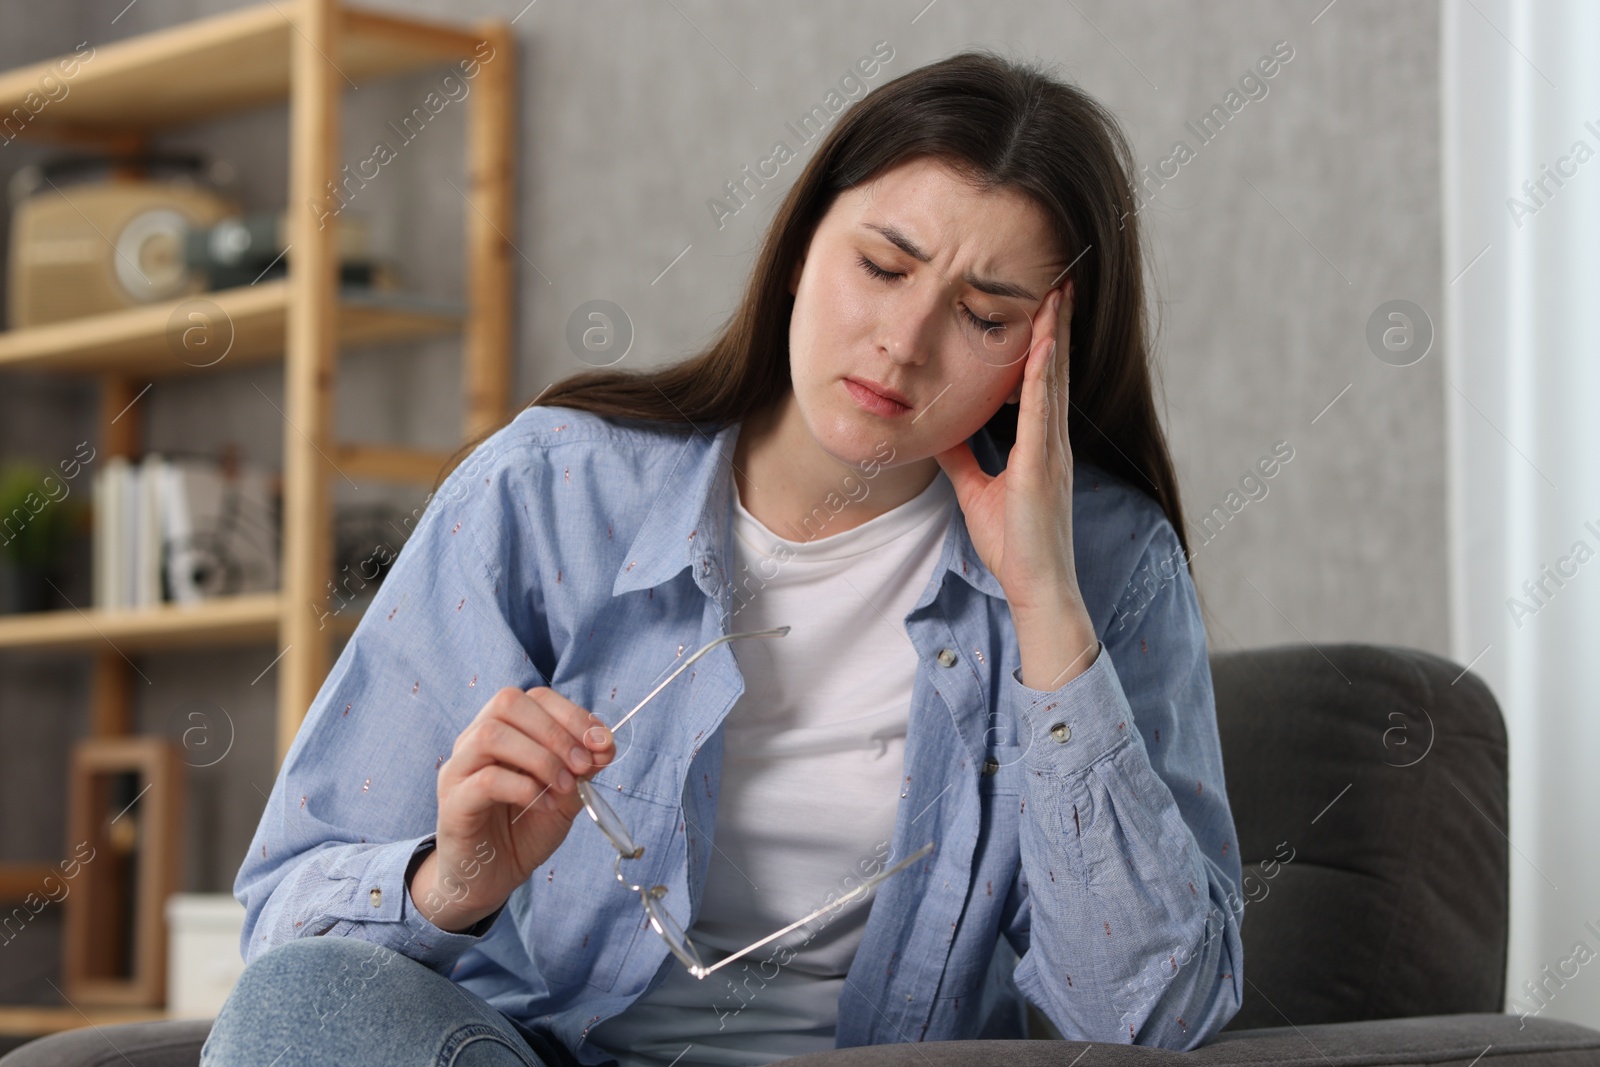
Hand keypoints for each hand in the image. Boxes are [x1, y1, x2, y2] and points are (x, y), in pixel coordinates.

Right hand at [409, 686, 615, 932]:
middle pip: (507, 703)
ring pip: (492, 735)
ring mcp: (459, 771)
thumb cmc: (524, 831)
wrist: (490, 880)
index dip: (572, 713)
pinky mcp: (453, 804)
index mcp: (503, 732)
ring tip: (565, 786)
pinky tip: (546, 806)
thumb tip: (605, 743)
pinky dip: (525, 789)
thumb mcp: (565, 796)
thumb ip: (583, 768)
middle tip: (582, 765)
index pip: (533, 697)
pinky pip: (486, 780)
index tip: (601, 743)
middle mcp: (474, 742)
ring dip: (540, 757)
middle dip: (556, 731)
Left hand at [935, 279, 1087, 616]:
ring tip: (1057, 294)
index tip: (1043, 305)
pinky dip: (1043, 374)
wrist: (1035, 584)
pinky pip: (1043, 410)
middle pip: (1054, 369)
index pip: (1042, 382)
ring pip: (1053, 379)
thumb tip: (941, 429)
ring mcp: (1052, 450)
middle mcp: (1052, 440)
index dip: (1043, 342)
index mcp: (1040, 445)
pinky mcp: (1043, 464)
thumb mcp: (975, 490)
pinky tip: (1042, 344)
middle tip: (1060, 281)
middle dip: (1056, 324)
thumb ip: (963, 457)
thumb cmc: (1012, 544)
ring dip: (1054, 334)